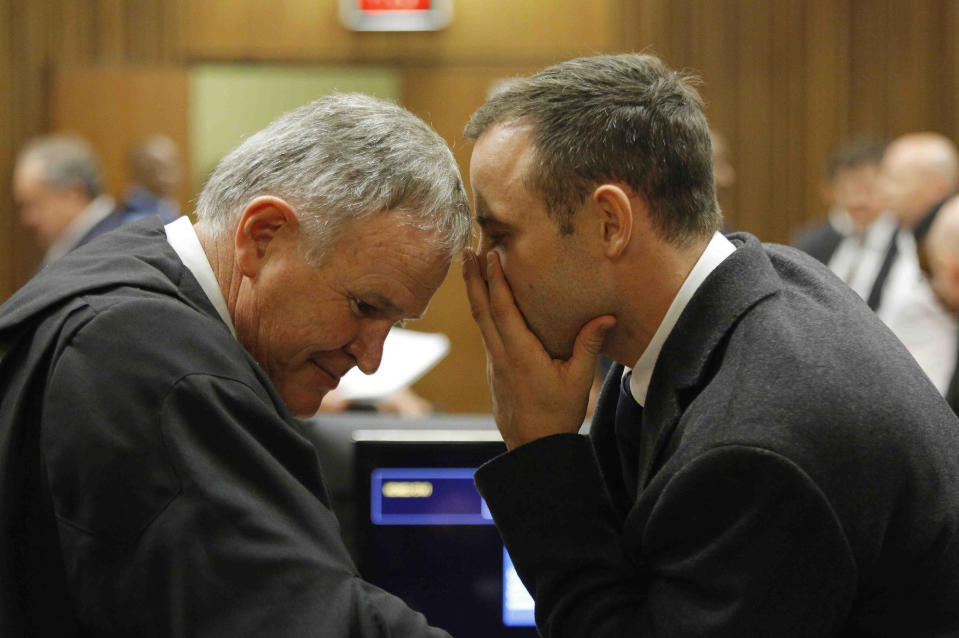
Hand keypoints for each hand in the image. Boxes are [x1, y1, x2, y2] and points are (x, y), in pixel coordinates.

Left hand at [462, 249, 615, 449]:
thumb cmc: (557, 415)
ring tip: (470, 267)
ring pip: (480, 321)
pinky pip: (485, 333)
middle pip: (481, 309)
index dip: (495, 280)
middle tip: (466, 249)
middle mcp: (501, 355)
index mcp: (519, 354)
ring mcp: (495, 363)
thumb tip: (606, 316)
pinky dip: (482, 311)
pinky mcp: (495, 370)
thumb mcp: (578, 380)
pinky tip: (485, 302)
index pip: (502, 309)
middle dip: (473, 278)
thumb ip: (589, 346)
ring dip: (475, 292)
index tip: (489, 254)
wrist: (533, 449)